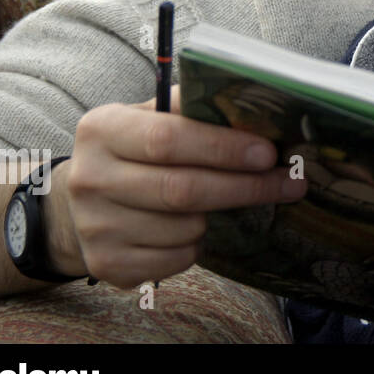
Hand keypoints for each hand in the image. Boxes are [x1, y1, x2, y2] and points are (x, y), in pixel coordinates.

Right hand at [52, 85, 306, 287]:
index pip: (167, 139)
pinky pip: (176, 259)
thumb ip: (193, 109)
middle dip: (246, 187)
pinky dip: (197, 245)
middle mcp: (90, 178)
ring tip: (220, 202)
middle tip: (290, 184)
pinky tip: (191, 228)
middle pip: (182, 190)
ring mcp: (95, 226)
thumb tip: (257, 111)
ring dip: (217, 218)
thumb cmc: (136, 152)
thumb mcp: (152, 116)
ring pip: (184, 228)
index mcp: (102, 129)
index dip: (223, 148)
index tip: (268, 153)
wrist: (82, 203)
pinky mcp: (107, 264)